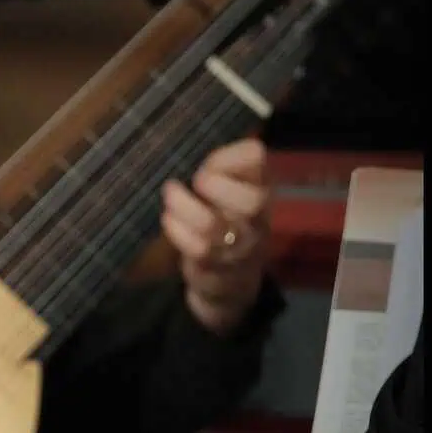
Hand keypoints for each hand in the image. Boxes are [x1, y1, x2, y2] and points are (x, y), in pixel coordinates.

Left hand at [160, 137, 272, 335]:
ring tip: (171, 192)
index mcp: (262, 190)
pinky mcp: (214, 268)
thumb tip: (206, 151)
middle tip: (198, 181)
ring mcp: (238, 247)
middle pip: (252, 200)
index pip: (258, 160)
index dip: (232, 155)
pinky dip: (176, 229)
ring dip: (183, 204)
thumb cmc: (227, 222)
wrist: (232, 281)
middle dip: (215, 184)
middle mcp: (257, 219)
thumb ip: (222, 168)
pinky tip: (169, 219)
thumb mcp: (232, 190)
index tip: (213, 161)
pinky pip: (195, 249)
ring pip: (212, 225)